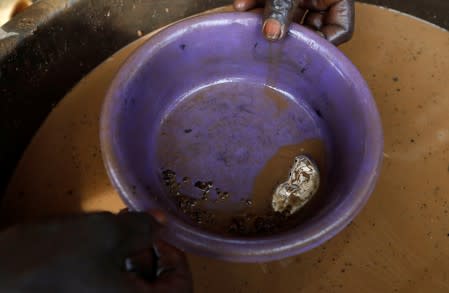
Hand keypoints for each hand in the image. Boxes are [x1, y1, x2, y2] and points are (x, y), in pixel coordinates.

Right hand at [0, 212, 191, 292]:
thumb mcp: (108, 234)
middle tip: (143, 226)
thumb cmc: (55, 260)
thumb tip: (161, 223)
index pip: (180, 288)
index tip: (164, 234)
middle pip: (158, 287)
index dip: (176, 257)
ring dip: (135, 256)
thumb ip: (144, 228)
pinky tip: (108, 241)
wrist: (3, 276)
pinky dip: (117, 264)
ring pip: (135, 286)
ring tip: (123, 225)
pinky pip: (114, 286)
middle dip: (153, 252)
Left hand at [234, 0, 353, 44]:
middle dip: (285, 32)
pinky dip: (257, 3)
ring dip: (265, 18)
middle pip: (309, 27)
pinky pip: (272, 3)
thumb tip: (271, 36)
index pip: (340, 31)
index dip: (323, 45)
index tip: (299, 52)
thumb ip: (283, 8)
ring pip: (287, 17)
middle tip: (268, 41)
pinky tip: (242, 5)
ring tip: (248, 18)